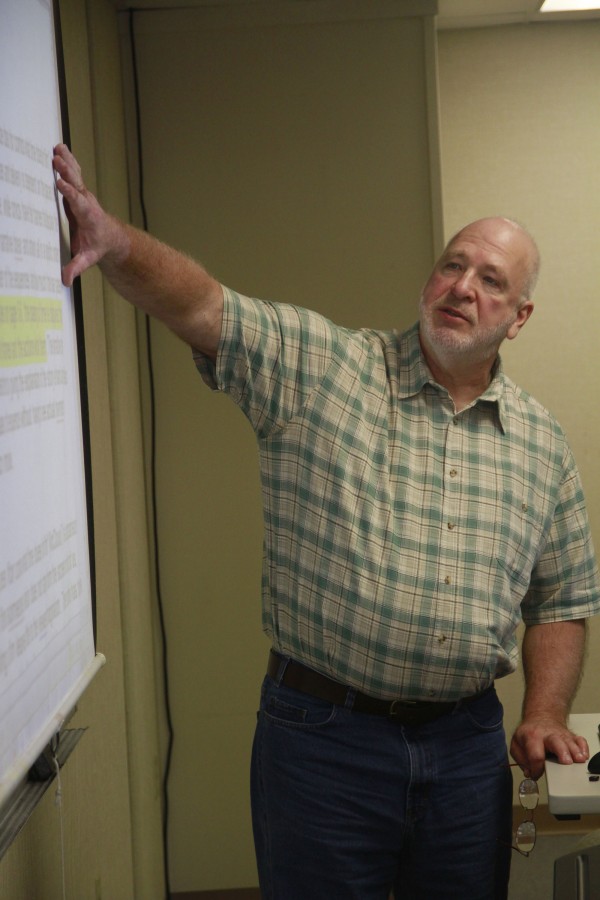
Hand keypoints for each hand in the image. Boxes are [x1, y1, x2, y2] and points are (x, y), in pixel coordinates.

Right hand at [52, 143, 126, 285]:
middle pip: (76, 185)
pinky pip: (74, 174)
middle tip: (56, 160)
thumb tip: (66, 280)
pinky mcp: (80, 191)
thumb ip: (78, 266)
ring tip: (57, 149)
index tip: (59, 183)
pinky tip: (60, 148)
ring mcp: (84, 195)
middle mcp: (86, 202)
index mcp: (88, 216)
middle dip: (67, 173)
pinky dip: (67, 161)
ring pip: (75, 176)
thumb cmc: (98, 246)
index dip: (69, 193)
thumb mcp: (89, 258)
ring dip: (66, 162)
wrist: (111, 237)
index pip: (78, 202)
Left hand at [510, 716, 588, 779]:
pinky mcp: (570, 736)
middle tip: (566, 762)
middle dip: (561, 752)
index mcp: (532, 737)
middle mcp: (547, 735)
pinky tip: (583, 755)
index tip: (536, 774)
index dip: (536, 768)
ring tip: (579, 760)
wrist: (541, 716)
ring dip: (575, 751)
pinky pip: (579, 740)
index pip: (535, 755)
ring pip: (569, 742)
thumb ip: (521, 759)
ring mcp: (560, 735)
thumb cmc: (529, 733)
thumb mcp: (517, 744)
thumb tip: (530, 773)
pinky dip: (583, 747)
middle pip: (555, 742)